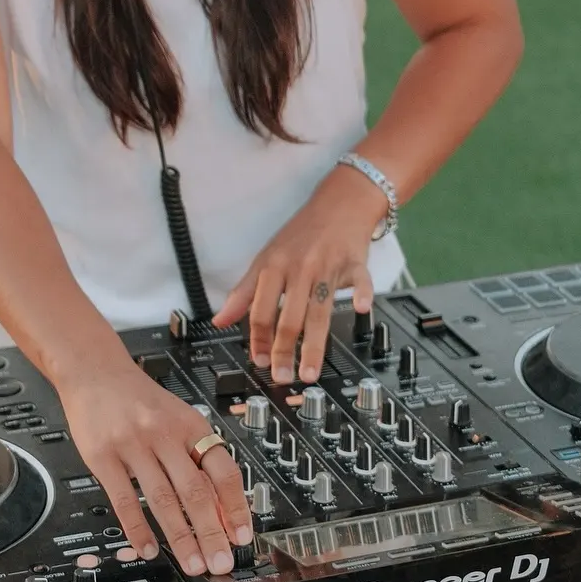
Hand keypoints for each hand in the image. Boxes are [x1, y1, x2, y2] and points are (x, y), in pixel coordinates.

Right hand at [54, 357, 252, 576]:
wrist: (95, 371)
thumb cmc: (140, 399)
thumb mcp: (178, 418)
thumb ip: (197, 457)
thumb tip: (221, 506)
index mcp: (190, 424)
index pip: (222, 469)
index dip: (235, 506)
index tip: (242, 536)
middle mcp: (164, 433)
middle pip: (195, 490)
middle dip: (211, 533)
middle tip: (220, 563)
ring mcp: (133, 444)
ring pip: (163, 499)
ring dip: (181, 538)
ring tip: (192, 564)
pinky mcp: (103, 456)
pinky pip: (124, 500)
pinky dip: (138, 529)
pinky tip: (149, 548)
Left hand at [213, 168, 381, 384]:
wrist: (338, 204)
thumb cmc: (300, 234)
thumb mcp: (265, 258)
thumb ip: (243, 293)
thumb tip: (219, 320)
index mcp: (274, 266)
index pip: (261, 309)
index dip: (258, 338)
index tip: (259, 362)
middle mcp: (299, 268)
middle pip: (289, 315)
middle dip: (284, 349)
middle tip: (282, 376)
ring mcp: (328, 266)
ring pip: (319, 309)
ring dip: (314, 344)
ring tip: (309, 371)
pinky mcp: (355, 264)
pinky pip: (360, 281)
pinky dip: (361, 293)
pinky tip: (360, 308)